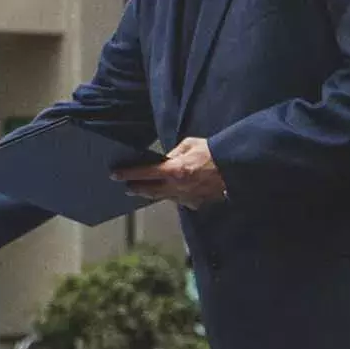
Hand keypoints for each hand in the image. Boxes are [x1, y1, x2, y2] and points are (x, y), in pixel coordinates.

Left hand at [111, 138, 226, 209]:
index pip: (144, 173)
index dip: (128, 174)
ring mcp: (186, 198)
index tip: (115, 175)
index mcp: (174, 171)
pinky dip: (172, 196)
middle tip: (126, 187)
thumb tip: (163, 161)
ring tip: (143, 190)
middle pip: (150, 191)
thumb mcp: (188, 144)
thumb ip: (173, 154)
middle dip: (136, 188)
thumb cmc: (211, 152)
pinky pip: (178, 201)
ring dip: (152, 194)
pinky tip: (169, 192)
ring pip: (163, 198)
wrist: (234, 167)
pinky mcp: (195, 204)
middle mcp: (177, 187)